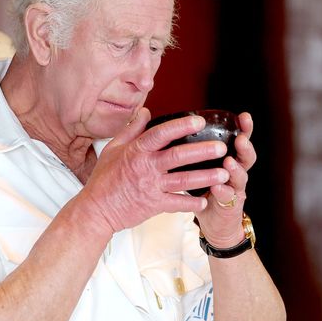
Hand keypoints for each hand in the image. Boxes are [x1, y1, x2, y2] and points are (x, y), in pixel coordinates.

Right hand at [79, 108, 229, 232]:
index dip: (181, 126)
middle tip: (222, 147)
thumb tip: (144, 111)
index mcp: (136, 151)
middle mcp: (146, 167)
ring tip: (225, 174)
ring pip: (183, 180)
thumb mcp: (113, 148)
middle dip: (202, 151)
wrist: (96, 209)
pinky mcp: (153, 205)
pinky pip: (177, 204)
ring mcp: (151, 186)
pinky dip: (192, 203)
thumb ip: (131, 129)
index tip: (199, 121)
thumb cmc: (104, 178)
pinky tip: (205, 200)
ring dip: (205, 177)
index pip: (161, 134)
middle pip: (178, 156)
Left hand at [194, 112, 256, 248]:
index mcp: (228, 159)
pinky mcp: (231, 207)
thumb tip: (172, 126)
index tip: (243, 116)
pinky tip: (217, 187)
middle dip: (245, 146)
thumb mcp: (198, 168)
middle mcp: (236, 172)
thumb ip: (191, 150)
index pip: (237, 140)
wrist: (214, 224)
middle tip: (240, 138)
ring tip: (229, 161)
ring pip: (240, 177)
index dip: (243, 128)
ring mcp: (235, 190)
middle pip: (246, 156)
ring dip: (236, 169)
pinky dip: (223, 192)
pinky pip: (228, 199)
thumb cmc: (204, 191)